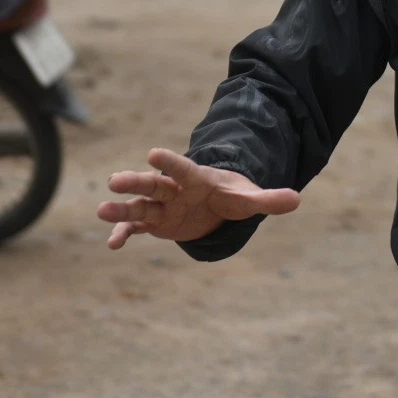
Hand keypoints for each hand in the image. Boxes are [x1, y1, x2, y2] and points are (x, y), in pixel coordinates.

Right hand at [97, 148, 300, 248]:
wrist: (217, 205)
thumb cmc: (232, 195)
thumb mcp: (249, 199)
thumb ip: (269, 199)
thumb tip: (297, 199)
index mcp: (196, 178)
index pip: (182, 168)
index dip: (170, 161)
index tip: (153, 153)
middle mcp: (174, 190)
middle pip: (152, 184)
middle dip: (135, 182)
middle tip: (115, 179)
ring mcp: (162, 206)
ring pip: (139, 206)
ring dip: (121, 208)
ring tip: (100, 210)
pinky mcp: (155, 223)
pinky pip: (136, 228)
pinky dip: (124, 234)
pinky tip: (112, 244)